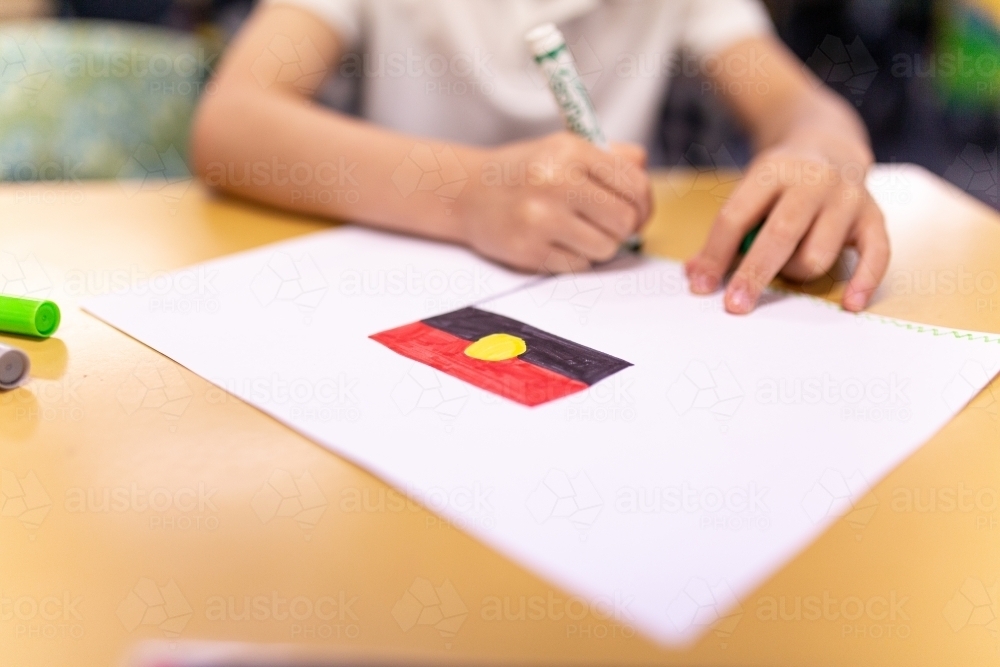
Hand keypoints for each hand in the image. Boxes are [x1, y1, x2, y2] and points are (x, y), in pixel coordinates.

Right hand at [458, 132, 651, 272]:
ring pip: (605, 248)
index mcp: (570, 151)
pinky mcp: (529, 250)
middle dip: (623, 228)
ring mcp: (540, 219)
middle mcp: (555, 182)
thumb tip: (644, 170)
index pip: (634, 184)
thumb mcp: (564, 149)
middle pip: (624, 220)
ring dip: (599, 246)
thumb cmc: (523, 172)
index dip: (644, 205)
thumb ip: (609, 157)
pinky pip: (579, 266)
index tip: (637, 213)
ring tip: (578, 233)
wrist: (467, 193)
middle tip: (610, 227)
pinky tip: (557, 243)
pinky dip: (575, 259)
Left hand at [684, 138, 889, 313]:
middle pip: (779, 236)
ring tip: (789, 266)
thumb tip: (696, 277)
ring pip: (818, 255)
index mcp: (772, 171)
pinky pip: (876, 254)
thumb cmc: (780, 183)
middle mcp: (813, 181)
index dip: (716, 253)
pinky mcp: (874, 216)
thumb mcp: (748, 193)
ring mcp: (847, 198)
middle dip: (754, 274)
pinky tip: (850, 304)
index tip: (701, 286)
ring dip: (796, 273)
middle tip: (735, 306)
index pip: (737, 216)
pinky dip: (864, 281)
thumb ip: (724, 235)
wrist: (829, 145)